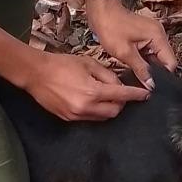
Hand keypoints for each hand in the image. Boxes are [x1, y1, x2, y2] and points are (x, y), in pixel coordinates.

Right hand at [23, 52, 150, 121]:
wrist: (35, 73)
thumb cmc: (61, 64)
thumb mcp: (88, 63)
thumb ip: (107, 74)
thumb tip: (119, 84)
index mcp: (93, 92)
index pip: (122, 96)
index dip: (136, 95)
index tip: (146, 95)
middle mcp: (86, 107)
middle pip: (115, 111)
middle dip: (122, 103)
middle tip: (121, 92)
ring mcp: (76, 115)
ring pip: (103, 117)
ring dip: (109, 108)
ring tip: (105, 95)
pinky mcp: (68, 118)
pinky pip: (89, 118)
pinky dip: (95, 111)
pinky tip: (92, 100)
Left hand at [85, 0, 176, 84]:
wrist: (101, 11)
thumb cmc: (110, 27)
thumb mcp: (125, 53)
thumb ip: (141, 70)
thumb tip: (151, 84)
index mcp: (158, 37)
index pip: (170, 62)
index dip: (162, 76)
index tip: (152, 85)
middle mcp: (159, 35)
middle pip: (164, 60)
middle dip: (154, 71)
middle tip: (143, 81)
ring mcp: (152, 35)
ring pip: (156, 57)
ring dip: (147, 65)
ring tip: (136, 71)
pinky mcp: (145, 36)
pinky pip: (149, 52)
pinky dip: (143, 59)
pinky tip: (134, 64)